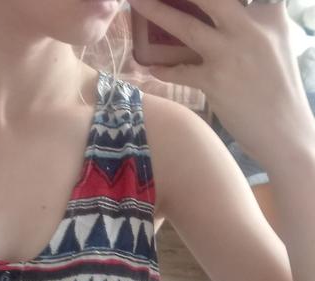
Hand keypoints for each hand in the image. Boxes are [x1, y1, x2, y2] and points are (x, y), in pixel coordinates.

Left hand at [126, 0, 314, 166]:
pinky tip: (151, 68)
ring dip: (157, 13)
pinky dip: (164, 70)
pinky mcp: (215, 80)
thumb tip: (225, 15)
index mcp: (267, 13)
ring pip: (187, 27)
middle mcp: (249, 27)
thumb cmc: (277, 86)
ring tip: (136, 2)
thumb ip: (252, 21)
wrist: (284, 128)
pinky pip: (180, 70)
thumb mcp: (275, 41)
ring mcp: (230, 53)